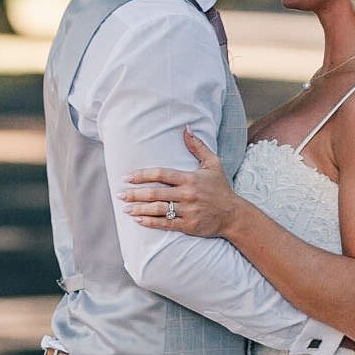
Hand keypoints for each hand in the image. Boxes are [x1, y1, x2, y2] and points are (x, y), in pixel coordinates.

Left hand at [123, 129, 240, 237]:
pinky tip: (138, 220)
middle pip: (155, 193)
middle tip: (120, 194)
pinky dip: (150, 222)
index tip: (128, 177)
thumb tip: (186, 128)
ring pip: (158, 209)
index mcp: (190, 178)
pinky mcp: (188, 225)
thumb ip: (197, 146)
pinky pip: (166, 224)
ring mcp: (188, 210)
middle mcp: (187, 194)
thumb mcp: (213, 164)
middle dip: (135, 194)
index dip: (142, 175)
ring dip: (139, 209)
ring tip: (125, 208)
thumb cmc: (221, 188)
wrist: (233, 215)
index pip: (161, 174)